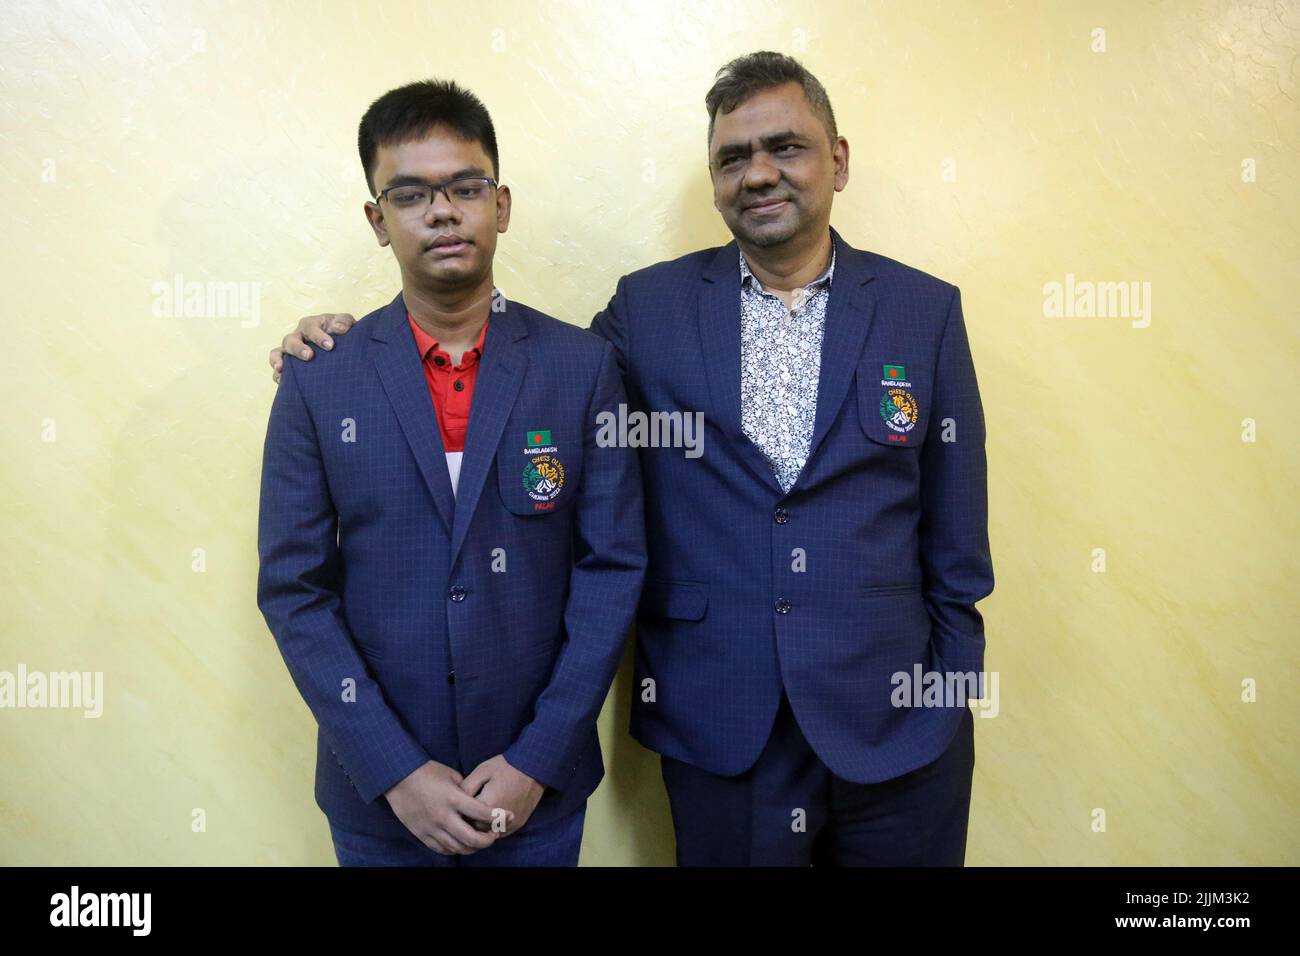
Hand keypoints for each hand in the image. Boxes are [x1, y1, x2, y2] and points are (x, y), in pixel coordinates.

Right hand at [268, 313, 356, 382]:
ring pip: (279, 352)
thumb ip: (344, 322)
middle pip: (291, 340)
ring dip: (279, 359)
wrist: (343, 347)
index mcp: (311, 325)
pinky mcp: (289, 364)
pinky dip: (277, 373)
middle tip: (309, 356)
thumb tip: (338, 328)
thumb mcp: (346, 323)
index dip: (318, 336)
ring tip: (281, 368)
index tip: (330, 346)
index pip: (310, 327)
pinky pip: (278, 367)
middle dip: (298, 348)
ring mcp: (292, 350)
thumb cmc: (342, 333)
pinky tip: (280, 381)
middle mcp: (298, 336)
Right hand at [383, 759, 506, 855]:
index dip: (499, 816)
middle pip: (471, 838)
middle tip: (494, 836)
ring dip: (472, 847)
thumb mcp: (450, 774)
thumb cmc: (426, 772)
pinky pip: (442, 849)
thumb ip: (466, 789)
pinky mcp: (422, 834)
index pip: (481, 812)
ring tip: (480, 841)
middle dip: (488, 840)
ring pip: (458, 847)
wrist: (397, 778)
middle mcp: (443, 816)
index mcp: (452, 798)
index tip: (509, 816)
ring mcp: (431, 827)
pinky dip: (455, 849)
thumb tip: (479, 799)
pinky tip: (461, 844)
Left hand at [461, 755, 544, 836]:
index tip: (457, 805)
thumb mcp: (482, 771)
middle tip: (465, 810)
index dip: (459, 812)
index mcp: (488, 805)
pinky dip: (493, 828)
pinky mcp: (518, 825)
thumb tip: (455, 800)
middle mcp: (499, 819)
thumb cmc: (506, 767)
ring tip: (477, 813)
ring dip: (481, 827)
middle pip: (475, 830)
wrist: (534, 767)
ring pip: (488, 834)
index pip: (465, 818)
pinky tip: (490, 816)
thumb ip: (466, 787)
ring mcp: (510, 824)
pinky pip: (500, 833)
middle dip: (469, 821)